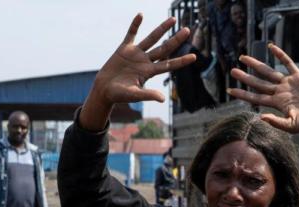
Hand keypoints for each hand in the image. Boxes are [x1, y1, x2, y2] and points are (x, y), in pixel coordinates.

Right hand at [79, 14, 196, 130]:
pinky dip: (135, 25)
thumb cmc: (119, 95)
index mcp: (149, 72)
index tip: (194, 56)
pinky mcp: (124, 49)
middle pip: (164, 48)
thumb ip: (148, 95)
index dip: (181, 61)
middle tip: (187, 30)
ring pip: (152, 38)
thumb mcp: (134, 95)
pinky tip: (140, 15)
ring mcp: (136, 54)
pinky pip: (131, 34)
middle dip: (175, 40)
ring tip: (173, 19)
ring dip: (162, 29)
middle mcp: (145, 61)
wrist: (104, 90)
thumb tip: (163, 99)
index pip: (169, 65)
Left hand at [228, 44, 298, 138]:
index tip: (230, 90)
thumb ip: (276, 122)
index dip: (243, 94)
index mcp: (276, 103)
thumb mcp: (291, 126)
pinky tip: (271, 47)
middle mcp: (279, 92)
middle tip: (232, 71)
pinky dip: (280, 55)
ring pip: (269, 71)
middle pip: (258, 83)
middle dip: (245, 77)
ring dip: (256, 64)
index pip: (255, 98)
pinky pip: (287, 63)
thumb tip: (260, 117)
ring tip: (243, 57)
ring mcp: (288, 83)